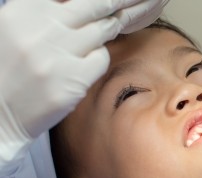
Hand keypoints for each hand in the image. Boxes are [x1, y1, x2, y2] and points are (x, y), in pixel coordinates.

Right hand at [0, 0, 167, 169]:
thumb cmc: (9, 70)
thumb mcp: (17, 28)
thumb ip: (47, 13)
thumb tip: (81, 5)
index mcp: (25, 9)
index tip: (115, 0)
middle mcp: (41, 26)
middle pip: (96, 4)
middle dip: (122, 1)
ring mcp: (57, 52)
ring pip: (102, 31)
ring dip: (109, 30)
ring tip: (106, 33)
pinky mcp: (72, 78)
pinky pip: (101, 59)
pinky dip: (98, 61)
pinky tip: (80, 70)